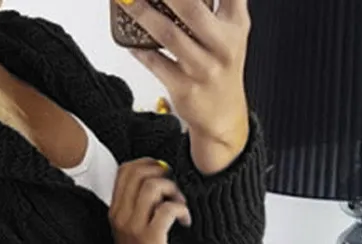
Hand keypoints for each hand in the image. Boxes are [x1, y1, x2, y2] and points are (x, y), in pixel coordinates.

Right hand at [109, 158, 190, 243]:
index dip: (148, 163)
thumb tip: (159, 178)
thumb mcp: (134, 231)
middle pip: (138, 172)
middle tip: (174, 190)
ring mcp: (134, 228)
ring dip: (174, 191)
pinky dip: (182, 209)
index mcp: (115, 212)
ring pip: (152, 186)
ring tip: (180, 206)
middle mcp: (121, 217)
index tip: (163, 174)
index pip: (125, 170)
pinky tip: (185, 221)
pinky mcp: (151, 239)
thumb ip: (140, 206)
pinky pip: (168, 208)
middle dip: (163, 174)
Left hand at [117, 0, 251, 174]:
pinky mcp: (184, 88)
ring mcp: (203, 68)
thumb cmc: (221, 66)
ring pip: (168, 34)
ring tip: (125, 0)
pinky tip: (127, 36)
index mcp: (235, 24)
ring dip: (143, 14)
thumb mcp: (233, 28)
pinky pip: (156, 63)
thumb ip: (223, 0)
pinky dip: (139, 48)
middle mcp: (222, 45)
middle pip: (191, 7)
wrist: (223, 115)